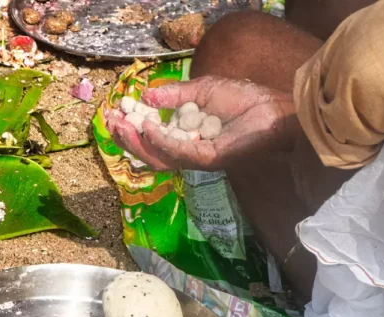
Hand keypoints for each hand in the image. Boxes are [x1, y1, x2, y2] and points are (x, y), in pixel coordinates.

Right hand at [106, 76, 296, 170]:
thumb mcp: (201, 90)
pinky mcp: (207, 159)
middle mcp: (188, 150)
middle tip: (110, 122)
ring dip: (137, 142)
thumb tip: (146, 97)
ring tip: (122, 126)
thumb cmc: (243, 98)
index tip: (113, 113)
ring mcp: (196, 157)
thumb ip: (173, 95)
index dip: (131, 127)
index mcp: (185, 135)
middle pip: (149, 152)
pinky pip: (177, 152)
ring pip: (158, 157)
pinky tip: (147, 128)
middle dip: (127, 138)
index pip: (151, 137)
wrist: (273, 109)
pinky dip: (160, 141)